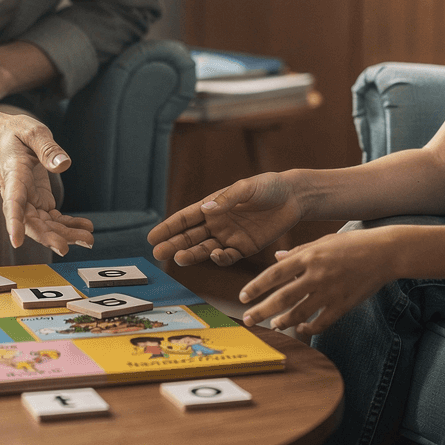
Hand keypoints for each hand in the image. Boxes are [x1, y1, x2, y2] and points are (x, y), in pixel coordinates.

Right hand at [0, 109, 93, 256]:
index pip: (12, 202)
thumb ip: (47, 148)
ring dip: (64, 235)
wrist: (2, 138)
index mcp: (13, 177)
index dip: (14, 222)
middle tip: (68, 247)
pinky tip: (85, 228)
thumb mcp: (32, 132)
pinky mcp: (39, 201)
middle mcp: (18, 195)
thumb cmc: (14, 134)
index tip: (16, 241)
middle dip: (48, 237)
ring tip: (88, 240)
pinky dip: (68, 226)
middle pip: (30, 222)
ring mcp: (29, 201)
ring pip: (44, 225)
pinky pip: (53, 219)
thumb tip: (64, 164)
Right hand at [148, 171, 306, 267]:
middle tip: (158, 253)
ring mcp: (229, 236)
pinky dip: (220, 258)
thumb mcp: (246, 188)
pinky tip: (215, 254)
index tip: (152, 237)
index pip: (185, 218)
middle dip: (173, 244)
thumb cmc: (268, 187)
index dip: (168, 227)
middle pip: (190, 236)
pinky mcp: (244, 248)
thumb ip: (227, 199)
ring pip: (204, 248)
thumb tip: (206, 209)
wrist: (293, 198)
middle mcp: (217, 222)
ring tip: (179, 258)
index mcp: (213, 205)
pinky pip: (228, 256)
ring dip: (191, 254)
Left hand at [238, 229, 396, 335]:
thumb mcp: (322, 241)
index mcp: (308, 256)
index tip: (242, 297)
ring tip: (274, 325)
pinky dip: (309, 328)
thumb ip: (297, 252)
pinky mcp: (343, 305)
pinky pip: (321, 322)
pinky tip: (301, 329)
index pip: (274, 274)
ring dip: (283, 322)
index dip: (256, 287)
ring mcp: (330, 292)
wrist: (383, 252)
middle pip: (282, 297)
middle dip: (262, 310)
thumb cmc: (352, 244)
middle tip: (248, 319)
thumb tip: (276, 258)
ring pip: (299, 313)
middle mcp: (316, 274)